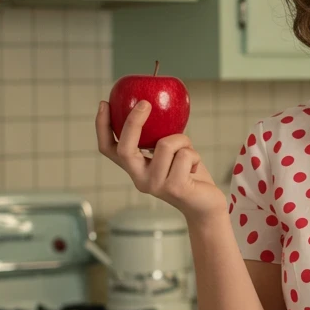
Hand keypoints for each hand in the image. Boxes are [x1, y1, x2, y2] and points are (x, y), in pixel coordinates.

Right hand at [96, 98, 226, 224]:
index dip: (102, 126)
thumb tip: (155, 106)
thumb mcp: (171, 154)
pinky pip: (185, 155)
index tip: (105, 103)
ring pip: (166, 144)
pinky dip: (195, 154)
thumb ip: (160, 138)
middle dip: (134, 122)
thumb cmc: (189, 174)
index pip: (108, 149)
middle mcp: (140, 179)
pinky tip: (196, 168)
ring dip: (183, 141)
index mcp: (135, 169)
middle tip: (145, 103)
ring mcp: (156, 185)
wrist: (206, 205)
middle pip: (126, 148)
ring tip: (189, 153)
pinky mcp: (175, 188)